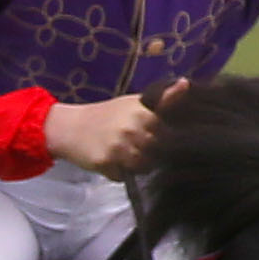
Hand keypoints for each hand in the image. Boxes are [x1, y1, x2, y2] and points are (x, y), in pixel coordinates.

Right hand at [43, 84, 175, 179]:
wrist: (71, 127)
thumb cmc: (109, 115)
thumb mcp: (136, 103)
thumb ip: (163, 99)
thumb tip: (186, 83)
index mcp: (144, 112)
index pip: (171, 133)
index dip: (171, 139)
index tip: (165, 139)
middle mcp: (133, 128)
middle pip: (160, 152)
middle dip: (155, 154)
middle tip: (141, 149)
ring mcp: (119, 146)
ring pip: (145, 166)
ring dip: (140, 166)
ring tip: (129, 156)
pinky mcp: (107, 162)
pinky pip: (125, 175)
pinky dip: (122, 173)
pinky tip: (115, 163)